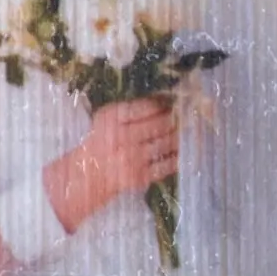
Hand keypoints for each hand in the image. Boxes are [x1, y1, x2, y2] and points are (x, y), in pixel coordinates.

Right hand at [43, 97, 178, 234]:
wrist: (87, 174)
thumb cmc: (101, 140)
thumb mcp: (107, 118)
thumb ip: (132, 109)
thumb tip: (165, 99)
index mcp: (112, 118)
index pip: (147, 106)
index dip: (166, 102)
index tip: (175, 101)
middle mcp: (123, 137)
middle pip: (161, 124)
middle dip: (178, 119)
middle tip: (188, 115)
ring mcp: (133, 158)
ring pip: (167, 143)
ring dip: (182, 136)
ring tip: (190, 130)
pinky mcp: (140, 176)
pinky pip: (167, 165)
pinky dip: (179, 157)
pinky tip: (184, 150)